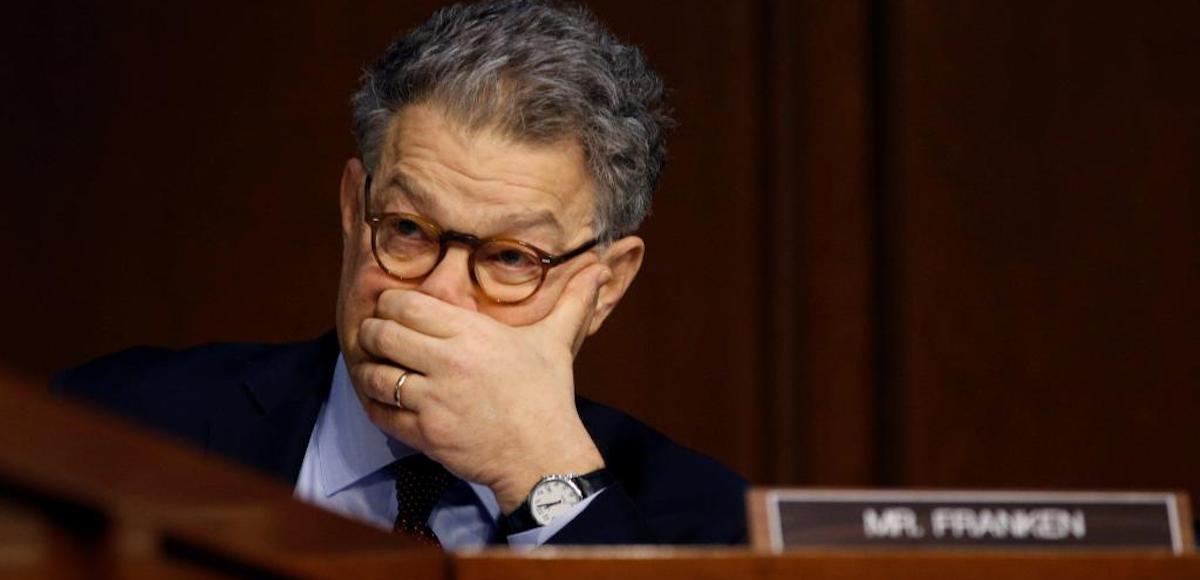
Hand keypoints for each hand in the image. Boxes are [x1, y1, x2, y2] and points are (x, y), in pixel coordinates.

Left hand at [351, 264, 612, 512]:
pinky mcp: (425, 432)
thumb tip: (599, 268)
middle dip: (373, 333)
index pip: (405, 304)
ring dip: (369, 370)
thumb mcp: (556, 342)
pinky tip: (383, 400)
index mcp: (472, 332)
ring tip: (378, 369)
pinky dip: (374, 405)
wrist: (543, 455)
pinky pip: (380, 413)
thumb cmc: (547, 396)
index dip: (391, 304)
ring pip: (374, 374)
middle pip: (381, 333)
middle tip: (378, 338)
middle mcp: (447, 361)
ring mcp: (433, 399)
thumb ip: (573, 301)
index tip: (394, 311)